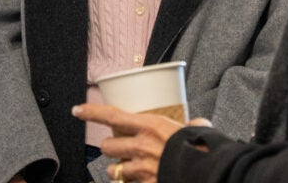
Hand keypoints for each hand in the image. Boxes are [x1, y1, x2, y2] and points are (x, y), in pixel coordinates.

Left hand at [72, 103, 210, 182]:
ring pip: (114, 169)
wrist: (210, 173)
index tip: (77, 110)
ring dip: (117, 169)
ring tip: (126, 168)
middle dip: (110, 147)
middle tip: (118, 147)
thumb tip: (199, 122)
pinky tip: (133, 181)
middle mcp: (141, 146)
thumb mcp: (196, 130)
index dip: (91, 112)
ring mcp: (141, 169)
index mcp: (150, 126)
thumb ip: (192, 124)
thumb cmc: (203, 150)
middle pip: (108, 145)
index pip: (112, 116)